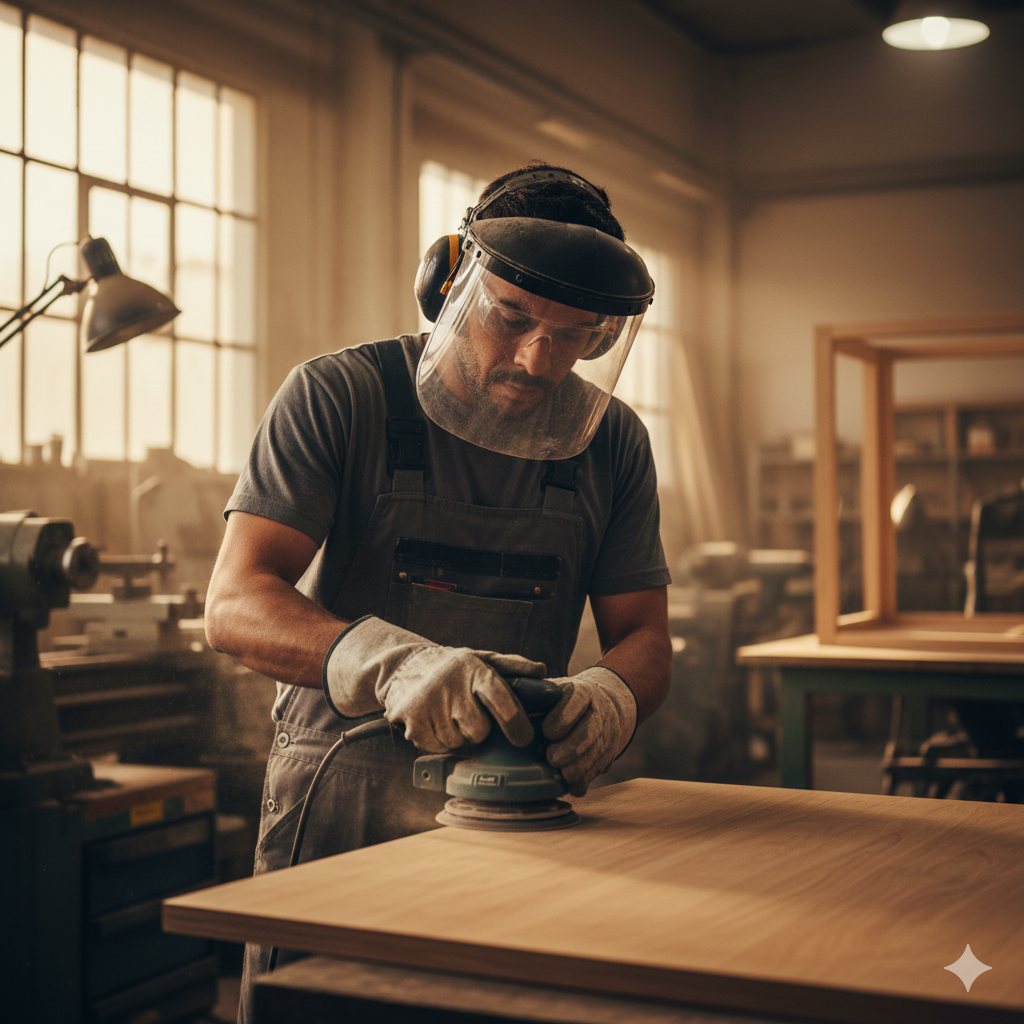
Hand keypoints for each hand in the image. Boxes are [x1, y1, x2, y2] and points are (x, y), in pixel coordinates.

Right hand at [324, 616, 545, 751]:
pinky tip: (434, 721)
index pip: (500, 699)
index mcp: (473, 669)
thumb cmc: (452, 667)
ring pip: (458, 742)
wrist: (403, 666)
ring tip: (448, 715)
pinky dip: (439, 741)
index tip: (523, 737)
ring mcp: (428, 705)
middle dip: (478, 729)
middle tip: (469, 714)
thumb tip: (542, 672)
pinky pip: (437, 748)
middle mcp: (451, 686)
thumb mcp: (481, 658)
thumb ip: (513, 666)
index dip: (515, 722)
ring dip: (457, 736)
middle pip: (479, 731)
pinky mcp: (411, 722)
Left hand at [542, 667, 636, 796]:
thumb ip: (530, 698)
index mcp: (581, 692)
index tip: (547, 731)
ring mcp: (606, 734)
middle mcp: (598, 711)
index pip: (577, 699)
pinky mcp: (607, 756)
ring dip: (578, 767)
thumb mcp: (550, 691)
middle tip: (552, 758)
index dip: (563, 717)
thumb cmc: (563, 701)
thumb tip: (501, 710)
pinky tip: (570, 785)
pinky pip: (598, 770)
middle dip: (571, 748)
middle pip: (590, 730)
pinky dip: (583, 781)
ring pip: (597, 752)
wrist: (603, 706)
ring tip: (561, 774)